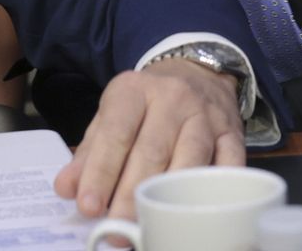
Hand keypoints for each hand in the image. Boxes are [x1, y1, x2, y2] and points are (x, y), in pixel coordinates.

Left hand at [53, 60, 243, 220]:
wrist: (197, 72)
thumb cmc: (146, 102)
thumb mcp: (112, 114)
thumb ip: (89, 152)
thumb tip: (66, 189)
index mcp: (133, 90)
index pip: (115, 134)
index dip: (100, 172)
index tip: (88, 206)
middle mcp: (172, 100)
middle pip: (151, 153)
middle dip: (130, 195)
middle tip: (115, 229)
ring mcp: (207, 118)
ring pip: (190, 162)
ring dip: (170, 200)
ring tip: (149, 228)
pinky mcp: (234, 135)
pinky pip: (229, 167)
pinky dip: (214, 192)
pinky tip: (198, 215)